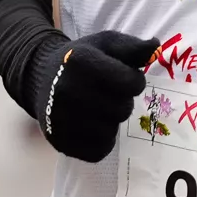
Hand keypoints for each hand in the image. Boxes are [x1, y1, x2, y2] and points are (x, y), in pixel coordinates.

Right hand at [37, 30, 161, 160]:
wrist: (41, 78)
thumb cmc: (80, 60)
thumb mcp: (105, 44)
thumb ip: (133, 46)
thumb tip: (156, 47)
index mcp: (81, 62)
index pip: (132, 83)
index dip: (134, 80)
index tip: (123, 76)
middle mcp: (68, 90)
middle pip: (123, 110)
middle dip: (122, 101)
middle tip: (108, 94)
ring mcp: (61, 119)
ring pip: (111, 132)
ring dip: (111, 122)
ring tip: (98, 108)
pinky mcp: (60, 142)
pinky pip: (98, 152)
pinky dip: (100, 141)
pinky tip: (91, 125)